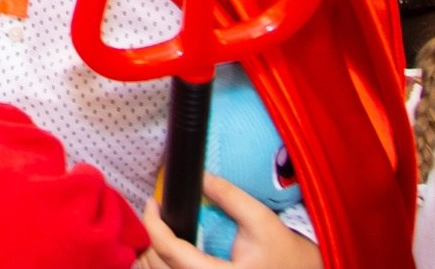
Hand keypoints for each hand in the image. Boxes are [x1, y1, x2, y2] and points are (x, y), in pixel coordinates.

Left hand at [139, 175, 319, 268]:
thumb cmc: (285, 253)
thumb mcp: (261, 220)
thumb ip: (230, 197)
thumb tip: (200, 176)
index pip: (169, 250)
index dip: (153, 223)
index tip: (153, 202)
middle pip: (157, 266)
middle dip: (149, 238)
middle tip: (155, 214)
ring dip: (153, 254)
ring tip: (159, 230)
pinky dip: (162, 265)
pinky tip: (167, 251)